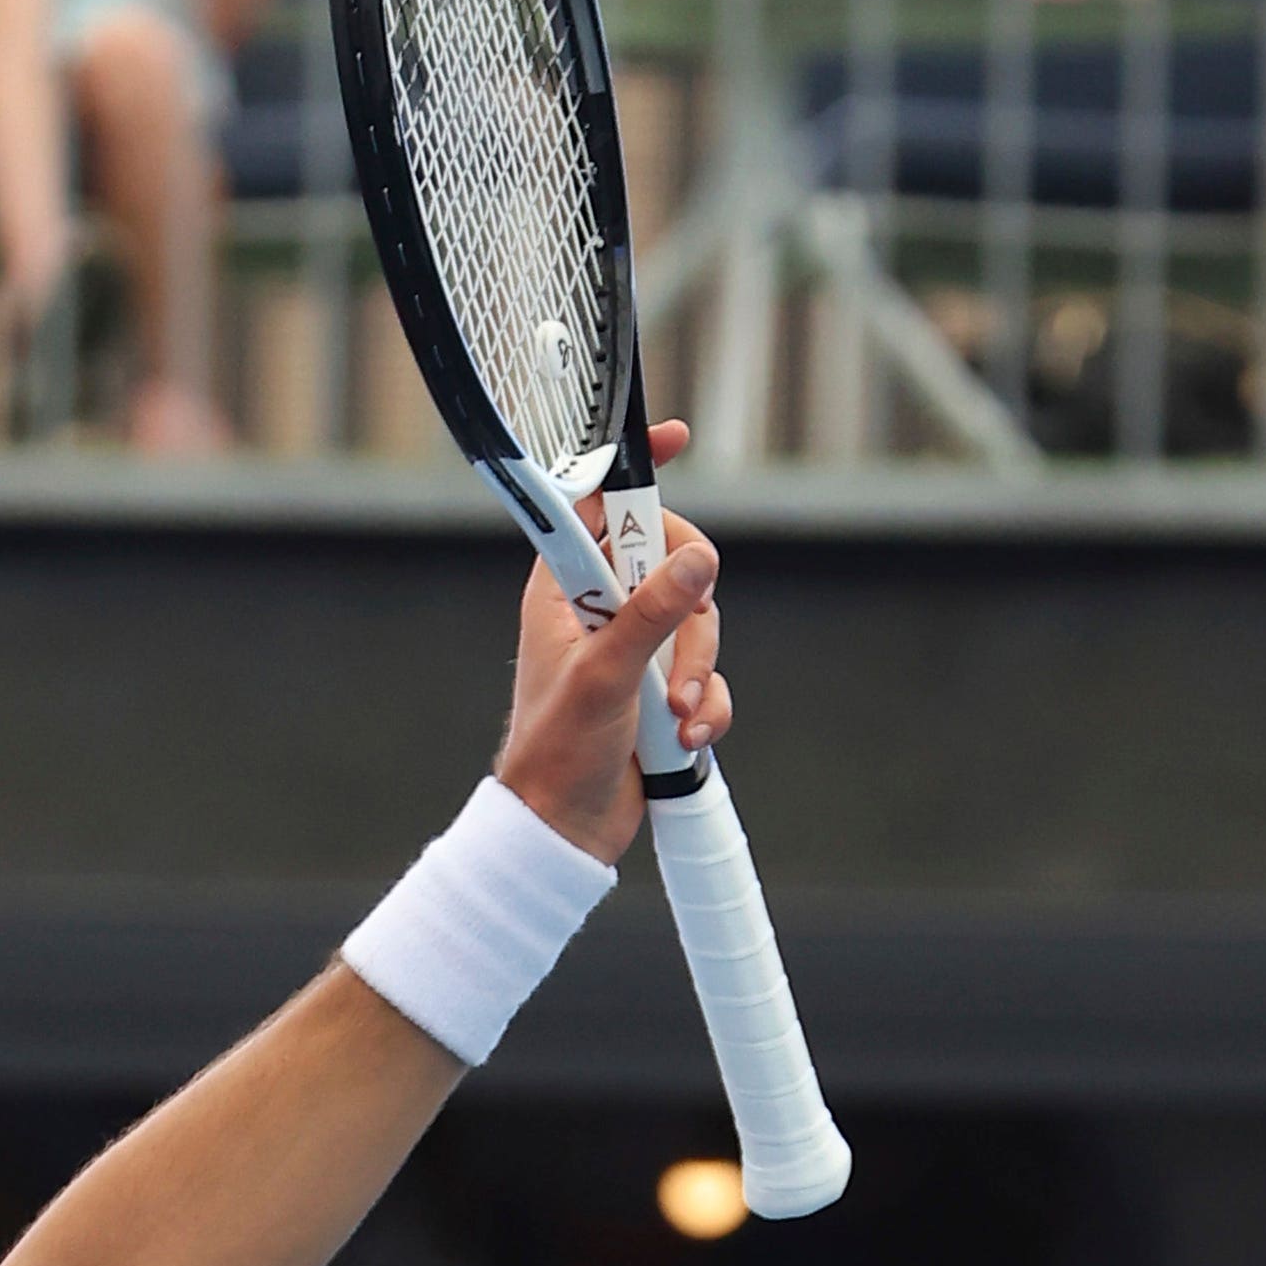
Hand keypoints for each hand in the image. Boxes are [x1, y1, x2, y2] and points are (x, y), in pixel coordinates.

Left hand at [494, 416, 727, 863]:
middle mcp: (600, 610)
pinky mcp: (663, 686)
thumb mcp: (604, 677)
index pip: (597, 507)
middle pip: (673, 561)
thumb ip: (650, 615)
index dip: (632, 471)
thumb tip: (698, 561)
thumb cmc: (556, 751)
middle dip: (691, 610)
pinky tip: (686, 736)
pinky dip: (706, 705)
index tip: (674, 438)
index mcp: (564, 591)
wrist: (564, 827)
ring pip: (700, 622)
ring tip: (673, 714)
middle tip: (678, 648)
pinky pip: (709, 674)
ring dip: (698, 671)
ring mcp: (635, 647)